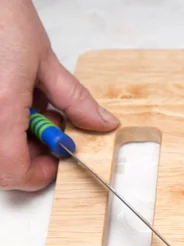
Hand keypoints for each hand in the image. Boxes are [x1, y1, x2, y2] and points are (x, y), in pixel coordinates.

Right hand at [0, 0, 119, 191]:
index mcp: (0, 107)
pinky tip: (15, 97)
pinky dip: (5, 123)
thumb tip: (100, 123)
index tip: (57, 162)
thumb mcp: (44, 60)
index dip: (38, 174)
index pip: (13, 170)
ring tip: (30, 104)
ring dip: (15, 138)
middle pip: (0, 165)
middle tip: (47, 128)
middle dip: (29, 154)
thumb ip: (74, 99)